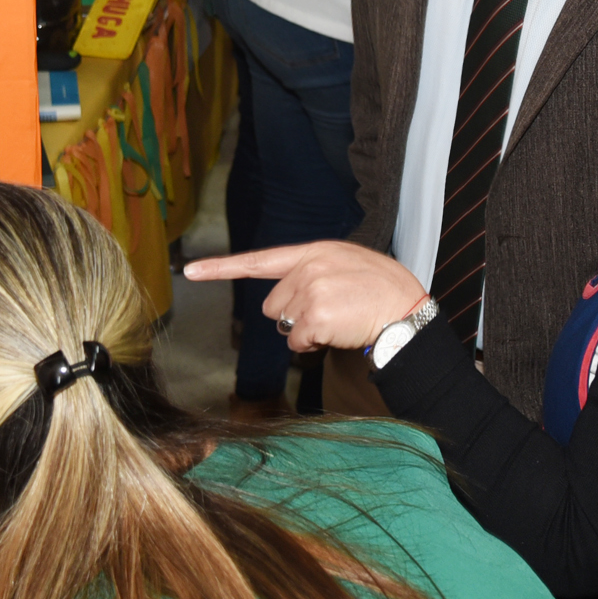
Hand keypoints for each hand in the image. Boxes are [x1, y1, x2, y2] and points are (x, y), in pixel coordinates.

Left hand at [183, 242, 426, 353]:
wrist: (406, 308)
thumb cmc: (380, 290)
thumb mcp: (346, 264)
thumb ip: (313, 271)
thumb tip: (288, 299)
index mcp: (313, 252)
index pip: (260, 260)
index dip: (221, 267)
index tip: (190, 270)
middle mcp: (307, 268)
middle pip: (273, 305)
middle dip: (294, 316)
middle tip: (328, 313)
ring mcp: (311, 292)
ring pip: (285, 326)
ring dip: (305, 333)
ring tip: (337, 320)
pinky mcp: (316, 317)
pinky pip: (297, 343)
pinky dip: (312, 346)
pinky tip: (338, 332)